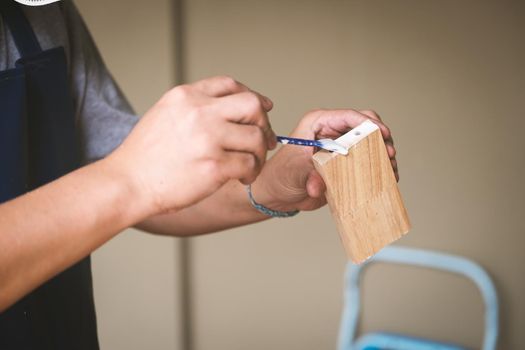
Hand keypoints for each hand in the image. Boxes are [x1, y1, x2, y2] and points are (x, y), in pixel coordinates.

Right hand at [108, 76, 276, 214]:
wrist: (127, 183)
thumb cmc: (145, 156)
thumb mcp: (165, 114)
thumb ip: (195, 107)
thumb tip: (231, 111)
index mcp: (186, 96)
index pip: (230, 84)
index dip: (252, 96)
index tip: (263, 109)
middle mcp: (199, 112)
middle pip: (252, 105)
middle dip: (264, 123)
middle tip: (265, 140)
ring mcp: (207, 138)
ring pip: (256, 137)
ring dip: (260, 152)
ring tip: (251, 164)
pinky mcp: (214, 166)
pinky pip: (250, 164)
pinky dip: (252, 172)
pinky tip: (243, 178)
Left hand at [253, 109, 397, 211]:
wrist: (277, 194)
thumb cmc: (280, 176)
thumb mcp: (294, 173)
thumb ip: (309, 177)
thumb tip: (318, 185)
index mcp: (319, 123)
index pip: (349, 116)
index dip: (369, 124)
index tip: (383, 135)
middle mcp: (333, 131)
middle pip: (366, 126)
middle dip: (381, 138)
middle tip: (389, 154)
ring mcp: (342, 147)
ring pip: (372, 143)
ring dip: (383, 154)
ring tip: (391, 168)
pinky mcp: (347, 163)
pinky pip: (369, 161)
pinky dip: (379, 167)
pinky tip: (387, 177)